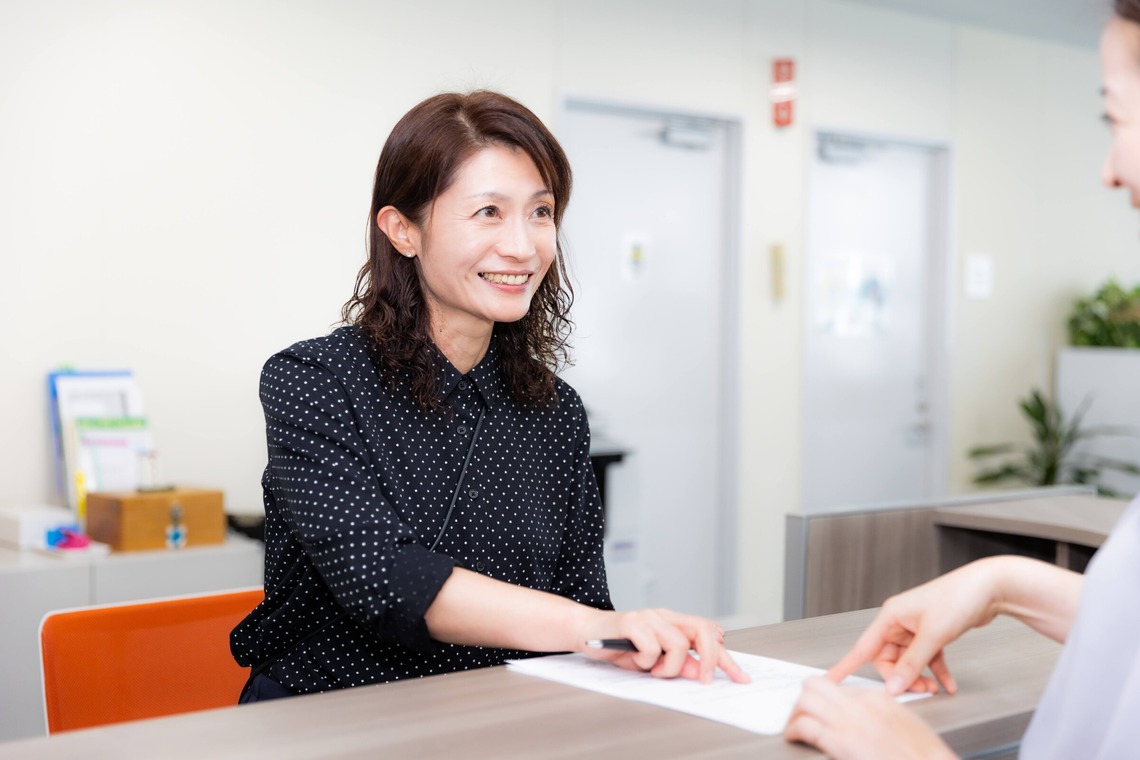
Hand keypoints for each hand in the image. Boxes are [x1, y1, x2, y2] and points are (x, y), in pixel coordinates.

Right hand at [580, 608, 749, 684]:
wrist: (585, 631)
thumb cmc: (619, 645)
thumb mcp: (652, 660)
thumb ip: (677, 664)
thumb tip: (701, 674)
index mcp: (673, 622)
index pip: (709, 634)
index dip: (726, 658)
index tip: (741, 677)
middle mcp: (664, 615)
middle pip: (703, 631)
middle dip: (709, 660)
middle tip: (702, 681)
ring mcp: (648, 616)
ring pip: (678, 645)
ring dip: (668, 667)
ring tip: (651, 670)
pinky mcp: (630, 622)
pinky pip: (652, 647)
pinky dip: (646, 661)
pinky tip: (634, 660)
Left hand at [785, 676, 955, 759]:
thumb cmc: (922, 755)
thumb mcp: (904, 723)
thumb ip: (880, 714)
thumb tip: (861, 717)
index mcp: (876, 698)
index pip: (839, 687)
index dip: (825, 699)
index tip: (819, 707)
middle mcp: (859, 705)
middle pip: (816, 685)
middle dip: (804, 698)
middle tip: (800, 713)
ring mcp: (848, 722)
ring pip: (805, 700)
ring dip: (795, 713)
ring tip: (793, 725)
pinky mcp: (840, 743)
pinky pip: (806, 726)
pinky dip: (794, 730)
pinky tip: (794, 737)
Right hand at [827, 560, 1005, 694]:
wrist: (988, 588)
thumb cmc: (958, 597)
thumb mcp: (932, 635)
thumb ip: (912, 664)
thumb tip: (894, 685)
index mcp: (890, 616)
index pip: (863, 647)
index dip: (845, 665)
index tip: (831, 680)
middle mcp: (900, 621)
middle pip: (888, 659)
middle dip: (901, 677)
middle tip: (917, 690)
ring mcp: (916, 628)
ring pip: (908, 660)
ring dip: (920, 676)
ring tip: (934, 688)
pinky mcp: (932, 632)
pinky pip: (926, 658)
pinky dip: (935, 671)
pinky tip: (946, 683)